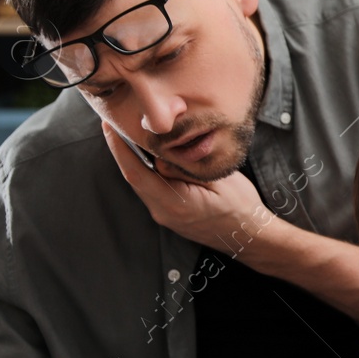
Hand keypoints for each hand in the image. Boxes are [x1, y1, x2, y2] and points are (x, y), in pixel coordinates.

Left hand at [101, 121, 268, 250]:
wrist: (249, 235)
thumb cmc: (240, 206)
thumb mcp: (217, 179)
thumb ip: (185, 168)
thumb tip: (160, 156)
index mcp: (174, 203)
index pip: (136, 173)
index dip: (119, 148)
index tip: (109, 125)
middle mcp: (162, 212)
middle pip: (134, 176)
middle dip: (125, 149)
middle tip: (121, 122)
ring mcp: (164, 216)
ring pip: (143, 182)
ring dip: (138, 159)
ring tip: (138, 134)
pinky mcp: (169, 214)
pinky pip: (153, 188)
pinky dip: (150, 170)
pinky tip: (156, 155)